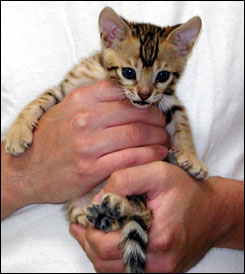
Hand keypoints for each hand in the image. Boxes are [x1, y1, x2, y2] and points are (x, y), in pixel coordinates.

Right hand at [1, 80, 168, 217]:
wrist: (26, 170)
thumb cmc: (49, 139)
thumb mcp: (65, 110)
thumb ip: (94, 101)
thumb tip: (127, 98)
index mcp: (80, 100)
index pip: (123, 93)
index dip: (145, 101)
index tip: (154, 109)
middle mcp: (85, 118)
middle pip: (135, 113)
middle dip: (158, 120)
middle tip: (164, 126)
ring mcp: (89, 144)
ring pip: (137, 135)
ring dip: (158, 138)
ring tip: (165, 141)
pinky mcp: (92, 169)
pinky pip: (131, 158)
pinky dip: (150, 156)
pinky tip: (159, 155)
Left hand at [70, 162, 243, 272]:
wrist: (211, 212)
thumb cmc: (185, 191)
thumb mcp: (157, 173)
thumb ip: (125, 179)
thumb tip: (99, 200)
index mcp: (157, 240)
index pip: (107, 247)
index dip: (91, 230)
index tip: (87, 215)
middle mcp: (157, 264)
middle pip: (105, 263)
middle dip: (89, 241)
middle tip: (83, 223)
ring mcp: (158, 272)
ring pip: (111, 271)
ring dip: (95, 251)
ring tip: (87, 232)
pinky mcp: (158, 271)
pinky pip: (123, 271)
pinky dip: (109, 257)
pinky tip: (103, 241)